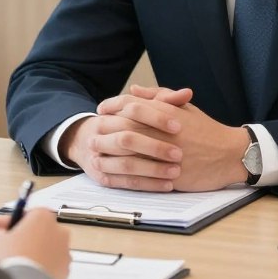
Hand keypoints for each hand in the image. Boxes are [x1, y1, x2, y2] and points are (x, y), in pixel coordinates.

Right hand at [0, 207, 70, 278]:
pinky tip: (33, 274)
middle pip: (43, 230)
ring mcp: (65, 249)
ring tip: (24, 265)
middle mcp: (59, 229)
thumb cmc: (13, 258)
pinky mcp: (67, 268)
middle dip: (32, 238)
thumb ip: (4, 231)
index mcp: (42, 215)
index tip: (10, 234)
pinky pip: (55, 264)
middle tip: (16, 250)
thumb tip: (5, 234)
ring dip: (41, 253)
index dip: (19, 225)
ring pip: (51, 248)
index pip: (30, 214)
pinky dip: (47, 267)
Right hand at [61, 112, 183, 191]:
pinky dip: (148, 184)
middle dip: (155, 147)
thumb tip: (187, 93)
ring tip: (176, 171)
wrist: (90, 144)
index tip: (178, 126)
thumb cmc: (125, 124)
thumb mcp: (142, 108)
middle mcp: (100, 134)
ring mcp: (99, 157)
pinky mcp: (103, 177)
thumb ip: (164, 100)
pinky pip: (126, 183)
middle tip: (179, 153)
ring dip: (152, 169)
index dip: (156, 117)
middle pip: (127, 139)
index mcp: (110, 113)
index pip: (133, 109)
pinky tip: (167, 185)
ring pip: (126, 164)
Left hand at [97, 88, 247, 191]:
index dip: (111, 106)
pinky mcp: (169, 172)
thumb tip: (134, 90)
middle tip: (92, 131)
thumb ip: (158, 96)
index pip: (130, 104)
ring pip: (128, 151)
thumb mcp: (184, 107)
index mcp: (165, 111)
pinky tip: (113, 172)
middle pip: (123, 126)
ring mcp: (165, 152)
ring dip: (108, 151)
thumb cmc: (205, 129)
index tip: (100, 110)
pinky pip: (140, 174)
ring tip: (96, 152)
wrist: (229, 154)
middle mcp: (163, 130)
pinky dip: (123, 172)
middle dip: (104, 129)